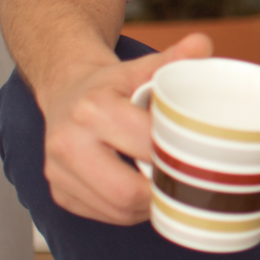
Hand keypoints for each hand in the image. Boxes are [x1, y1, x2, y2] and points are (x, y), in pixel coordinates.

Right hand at [39, 32, 212, 224]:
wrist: (68, 90)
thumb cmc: (112, 83)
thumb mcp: (142, 66)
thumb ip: (174, 58)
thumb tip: (202, 44)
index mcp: (92, 109)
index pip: (144, 147)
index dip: (175, 156)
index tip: (196, 155)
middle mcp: (67, 142)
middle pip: (126, 192)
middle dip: (161, 191)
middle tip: (185, 182)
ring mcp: (57, 171)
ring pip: (116, 210)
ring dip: (148, 206)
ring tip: (166, 186)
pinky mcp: (57, 191)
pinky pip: (101, 215)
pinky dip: (128, 211)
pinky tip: (142, 191)